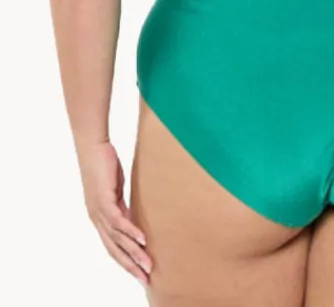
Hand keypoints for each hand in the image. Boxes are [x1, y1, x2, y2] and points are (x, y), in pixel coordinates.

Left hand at [77, 138, 152, 286]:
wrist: (92, 146)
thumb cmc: (104, 163)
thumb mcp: (116, 189)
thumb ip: (122, 204)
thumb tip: (134, 216)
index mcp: (100, 218)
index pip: (113, 247)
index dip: (127, 261)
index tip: (140, 274)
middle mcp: (97, 219)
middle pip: (115, 250)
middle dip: (131, 266)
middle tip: (146, 280)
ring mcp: (99, 211)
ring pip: (118, 239)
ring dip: (134, 253)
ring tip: (148, 265)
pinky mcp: (103, 200)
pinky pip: (118, 221)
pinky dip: (130, 232)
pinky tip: (142, 240)